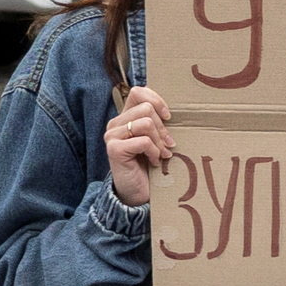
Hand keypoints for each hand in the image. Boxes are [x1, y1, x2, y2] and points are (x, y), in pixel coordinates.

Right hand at [103, 85, 172, 209]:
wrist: (137, 193)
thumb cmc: (148, 165)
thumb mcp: (154, 140)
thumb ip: (156, 123)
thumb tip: (174, 111)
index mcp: (124, 117)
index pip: (138, 92)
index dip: (156, 100)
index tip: (168, 116)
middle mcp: (115, 124)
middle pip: (146, 108)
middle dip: (163, 128)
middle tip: (168, 144)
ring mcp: (112, 136)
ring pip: (146, 123)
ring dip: (159, 141)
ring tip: (162, 154)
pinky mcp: (114, 149)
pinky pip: (143, 141)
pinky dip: (154, 152)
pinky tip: (154, 162)